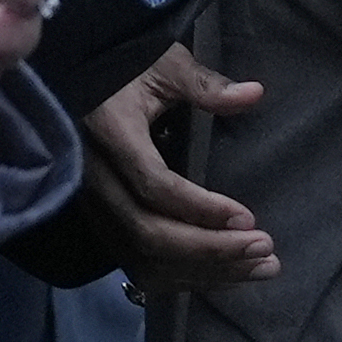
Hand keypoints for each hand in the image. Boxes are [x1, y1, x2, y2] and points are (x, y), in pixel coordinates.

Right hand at [80, 44, 274, 292]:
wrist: (76, 81)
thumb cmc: (124, 68)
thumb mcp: (163, 64)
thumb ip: (204, 84)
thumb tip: (253, 94)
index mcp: (109, 134)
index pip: (152, 186)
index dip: (199, 208)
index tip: (247, 217)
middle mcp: (95, 179)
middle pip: (148, 233)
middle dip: (210, 249)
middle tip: (265, 248)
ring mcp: (95, 207)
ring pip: (144, 257)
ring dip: (205, 271)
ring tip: (261, 267)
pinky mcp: (103, 223)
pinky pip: (139, 264)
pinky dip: (183, 277)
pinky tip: (225, 275)